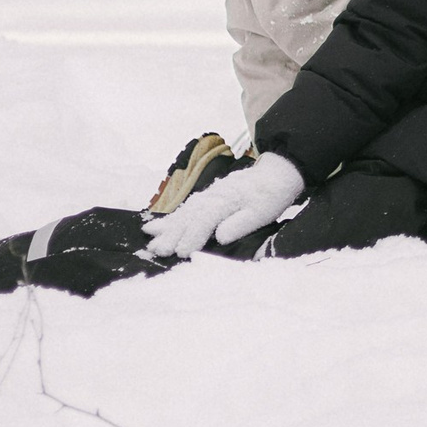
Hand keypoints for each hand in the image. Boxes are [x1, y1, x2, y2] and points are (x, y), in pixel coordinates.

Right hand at [141, 151, 305, 256]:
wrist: (277, 173)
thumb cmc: (271, 195)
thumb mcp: (263, 212)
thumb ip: (240, 224)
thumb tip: (219, 237)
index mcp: (226, 201)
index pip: (203, 221)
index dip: (191, 238)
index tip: (181, 253)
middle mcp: (213, 196)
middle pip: (188, 217)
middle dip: (171, 235)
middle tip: (156, 251)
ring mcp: (210, 195)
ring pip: (184, 212)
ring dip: (167, 226)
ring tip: (149, 238)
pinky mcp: (210, 196)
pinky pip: (187, 207)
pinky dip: (172, 217)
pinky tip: (159, 225)